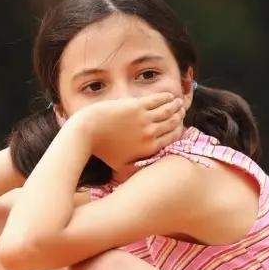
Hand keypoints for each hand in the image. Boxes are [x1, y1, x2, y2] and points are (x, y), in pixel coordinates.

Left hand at [69, 93, 186, 166]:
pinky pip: (158, 100)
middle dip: (179, 117)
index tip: (180, 126)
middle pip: (172, 123)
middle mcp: (151, 134)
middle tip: (181, 112)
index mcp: (149, 148)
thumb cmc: (102, 150)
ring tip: (178, 103)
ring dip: (175, 106)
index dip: (178, 130)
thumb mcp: (120, 166)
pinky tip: (168, 96)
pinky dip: (166, 98)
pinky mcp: (137, 106)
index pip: (172, 138)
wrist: (88, 131)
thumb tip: (143, 173)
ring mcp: (145, 119)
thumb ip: (134, 170)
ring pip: (168, 110)